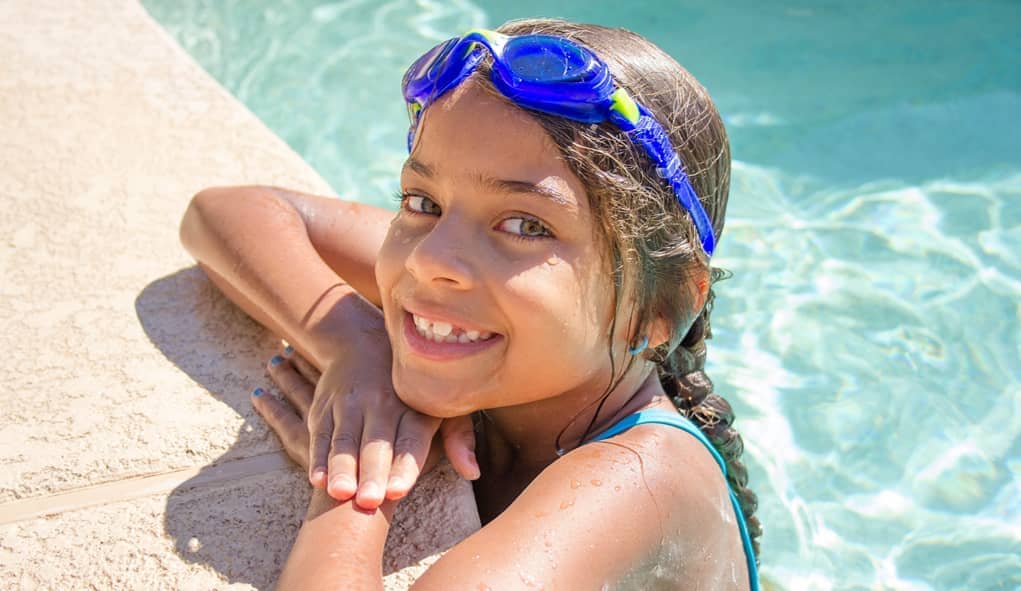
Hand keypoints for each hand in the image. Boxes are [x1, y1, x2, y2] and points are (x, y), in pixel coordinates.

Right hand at [252, 344, 479, 511]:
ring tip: (340, 493)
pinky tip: (317, 478)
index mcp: (414, 408)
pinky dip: (318, 457)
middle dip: (372, 472)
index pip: (410, 439)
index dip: (405, 465)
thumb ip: (458, 437)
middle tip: (369, 500)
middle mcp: (381, 404)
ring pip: (345, 440)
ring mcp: (350, 405)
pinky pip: (321, 435)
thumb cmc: (413, 388)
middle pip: (376, 444)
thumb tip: (472, 472)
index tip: (399, 490)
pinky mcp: (324, 409)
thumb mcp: (442, 403)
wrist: (362, 343)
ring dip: (342, 468)